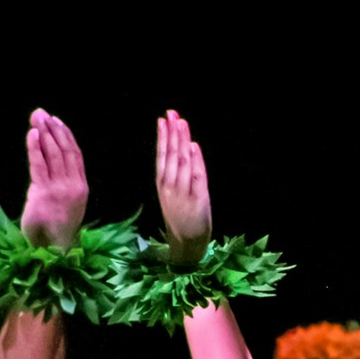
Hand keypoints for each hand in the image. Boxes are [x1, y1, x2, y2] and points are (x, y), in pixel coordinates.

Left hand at [20, 109, 87, 249]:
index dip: (66, 135)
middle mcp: (74, 186)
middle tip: (42, 113)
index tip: (57, 121)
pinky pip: (39, 165)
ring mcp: (59, 189)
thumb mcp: (67, 204)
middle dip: (53, 128)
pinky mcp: (42, 194)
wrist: (52, 251)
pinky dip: (35, 148)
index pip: (76, 155)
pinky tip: (32, 134)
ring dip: (44, 133)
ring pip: (53, 154)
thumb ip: (63, 184)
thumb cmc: (56, 230)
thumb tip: (53, 163)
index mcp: (82, 188)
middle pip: (65, 150)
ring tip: (36, 117)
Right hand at [157, 109, 212, 263]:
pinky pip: (196, 176)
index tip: (164, 119)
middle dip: (172, 132)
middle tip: (173, 113)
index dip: (163, 136)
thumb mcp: (173, 195)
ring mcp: (183, 193)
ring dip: (182, 141)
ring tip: (182, 123)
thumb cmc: (181, 219)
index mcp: (162, 185)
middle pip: (171, 155)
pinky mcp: (197, 200)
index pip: (162, 155)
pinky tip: (194, 146)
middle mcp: (170, 187)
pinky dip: (195, 160)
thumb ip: (178, 174)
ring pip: (182, 162)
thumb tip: (186, 148)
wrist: (186, 245)